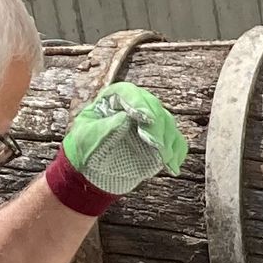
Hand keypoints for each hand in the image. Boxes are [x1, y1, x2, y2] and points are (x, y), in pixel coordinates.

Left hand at [61, 81, 187, 196]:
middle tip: (157, 144)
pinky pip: (174, 142)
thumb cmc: (86, 149)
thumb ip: (106, 127)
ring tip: (164, 159)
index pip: (128, 93)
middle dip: (158, 126)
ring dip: (168, 140)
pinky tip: (172, 165)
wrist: (92, 170)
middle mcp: (133, 106)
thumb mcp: (88, 137)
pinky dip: (176, 152)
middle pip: (153, 106)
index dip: (140, 103)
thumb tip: (126, 119)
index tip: (147, 120)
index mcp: (112, 99)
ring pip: (167, 123)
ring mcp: (148, 123)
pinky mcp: (158, 140)